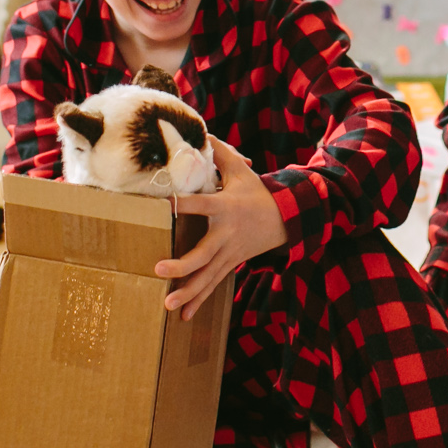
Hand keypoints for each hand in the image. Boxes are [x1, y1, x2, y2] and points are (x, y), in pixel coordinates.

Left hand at [155, 138, 287, 321]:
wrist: (289, 218)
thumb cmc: (258, 192)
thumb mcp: (240, 171)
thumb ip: (219, 153)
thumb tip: (200, 130)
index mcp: (225, 207)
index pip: (199, 205)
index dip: (181, 204)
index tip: (162, 204)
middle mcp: (225, 234)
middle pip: (203, 253)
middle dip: (182, 265)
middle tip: (159, 269)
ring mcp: (229, 254)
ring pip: (207, 276)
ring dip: (188, 292)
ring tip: (168, 303)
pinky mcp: (231, 264)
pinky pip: (213, 285)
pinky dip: (199, 301)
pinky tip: (182, 317)